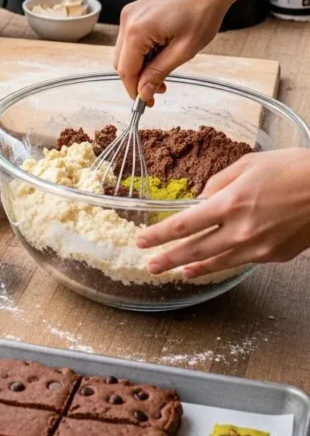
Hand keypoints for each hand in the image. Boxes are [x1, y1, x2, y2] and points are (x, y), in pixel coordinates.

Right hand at [113, 0, 233, 103]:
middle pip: (121, 62)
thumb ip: (159, 72)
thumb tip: (143, 92)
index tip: (147, 103)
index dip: (135, 90)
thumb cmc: (203, 11)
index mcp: (137, 30)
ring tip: (164, 70)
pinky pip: (131, 38)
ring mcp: (131, 13)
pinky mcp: (137, 10)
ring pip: (125, 51)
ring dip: (140, 66)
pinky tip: (161, 53)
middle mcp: (128, 19)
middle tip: (159, 89)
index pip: (126, 71)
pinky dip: (142, 52)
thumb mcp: (184, 50)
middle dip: (137, 79)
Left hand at [136, 149, 309, 277]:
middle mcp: (240, 230)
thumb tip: (202, 198)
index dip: (158, 235)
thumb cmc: (294, 169)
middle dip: (167, 259)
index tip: (142, 241)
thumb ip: (219, 182)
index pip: (183, 225)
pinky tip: (212, 264)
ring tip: (176, 271)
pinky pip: (241, 261)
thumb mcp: (249, 164)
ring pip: (216, 262)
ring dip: (192, 267)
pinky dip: (222, 263)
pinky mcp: (273, 257)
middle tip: (149, 265)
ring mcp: (258, 247)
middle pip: (193, 249)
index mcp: (230, 203)